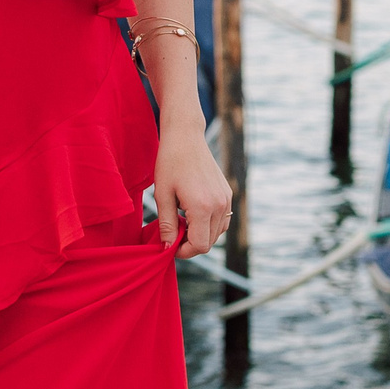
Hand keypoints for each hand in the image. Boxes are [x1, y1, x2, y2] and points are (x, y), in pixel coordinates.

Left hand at [153, 121, 232, 253]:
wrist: (185, 137)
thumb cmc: (169, 163)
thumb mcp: (162, 195)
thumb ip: (166, 224)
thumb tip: (167, 247)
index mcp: (203, 207)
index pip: (200, 245)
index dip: (184, 251)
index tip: (170, 246)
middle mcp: (220, 205)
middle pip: (209, 242)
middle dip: (190, 243)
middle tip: (172, 231)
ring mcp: (226, 199)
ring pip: (217, 233)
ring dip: (200, 234)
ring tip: (181, 220)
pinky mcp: (227, 193)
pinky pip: (222, 220)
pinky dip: (209, 224)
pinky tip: (192, 213)